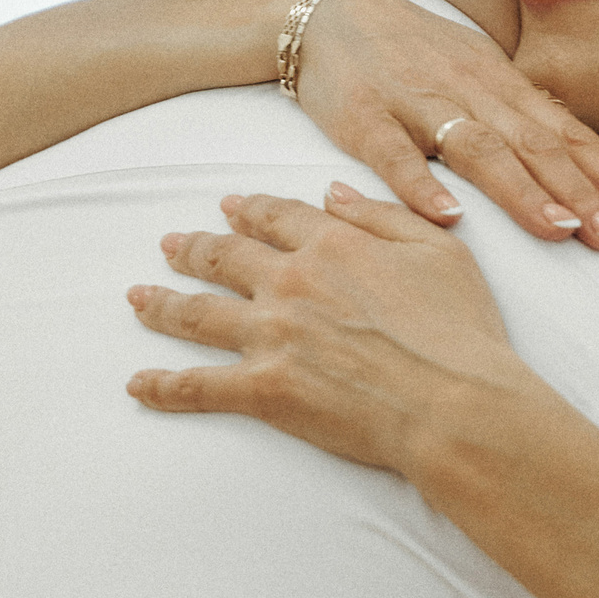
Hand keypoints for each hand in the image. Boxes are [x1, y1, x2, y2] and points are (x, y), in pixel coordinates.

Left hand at [124, 185, 537, 475]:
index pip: (277, 217)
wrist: (454, 403)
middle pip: (225, 257)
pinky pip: (197, 386)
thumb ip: (381, 215)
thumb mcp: (439, 250)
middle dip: (194, 249)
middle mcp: (292, 282)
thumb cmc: (462, 332)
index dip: (249, 211)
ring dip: (161, 303)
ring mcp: (271, 336)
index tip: (229, 208)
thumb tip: (331, 194)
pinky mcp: (263, 390)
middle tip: (170, 246)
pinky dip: (162, 387)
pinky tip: (136, 385)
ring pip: (197, 313)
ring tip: (136, 297)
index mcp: (334, 244)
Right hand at [295, 0, 598, 249]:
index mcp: (500, 83)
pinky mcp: (366, 119)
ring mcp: (417, 103)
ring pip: (479, 148)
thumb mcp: (476, 73)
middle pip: (535, 144)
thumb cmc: (412, 54)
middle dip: (580, 191)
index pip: (565, 132)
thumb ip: (521, 114)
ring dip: (522, 191)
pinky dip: (423, 186)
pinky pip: (397, 155)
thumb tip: (581, 156)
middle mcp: (469, 90)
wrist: (329, 14)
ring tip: (559, 229)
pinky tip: (450, 218)